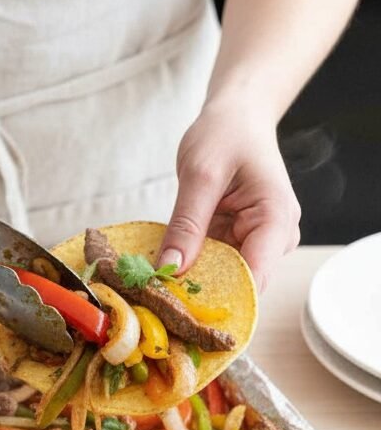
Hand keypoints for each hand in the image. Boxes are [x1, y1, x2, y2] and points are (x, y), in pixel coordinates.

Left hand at [158, 105, 300, 292]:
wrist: (238, 116)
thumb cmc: (226, 134)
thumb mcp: (200, 175)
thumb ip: (186, 224)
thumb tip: (169, 269)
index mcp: (276, 220)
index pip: (255, 278)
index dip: (220, 300)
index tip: (180, 313)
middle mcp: (275, 238)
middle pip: (239, 284)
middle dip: (200, 293)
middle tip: (155, 300)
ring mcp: (258, 242)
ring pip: (224, 277)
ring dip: (192, 282)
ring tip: (154, 286)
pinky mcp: (238, 240)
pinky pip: (214, 263)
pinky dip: (191, 267)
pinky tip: (165, 269)